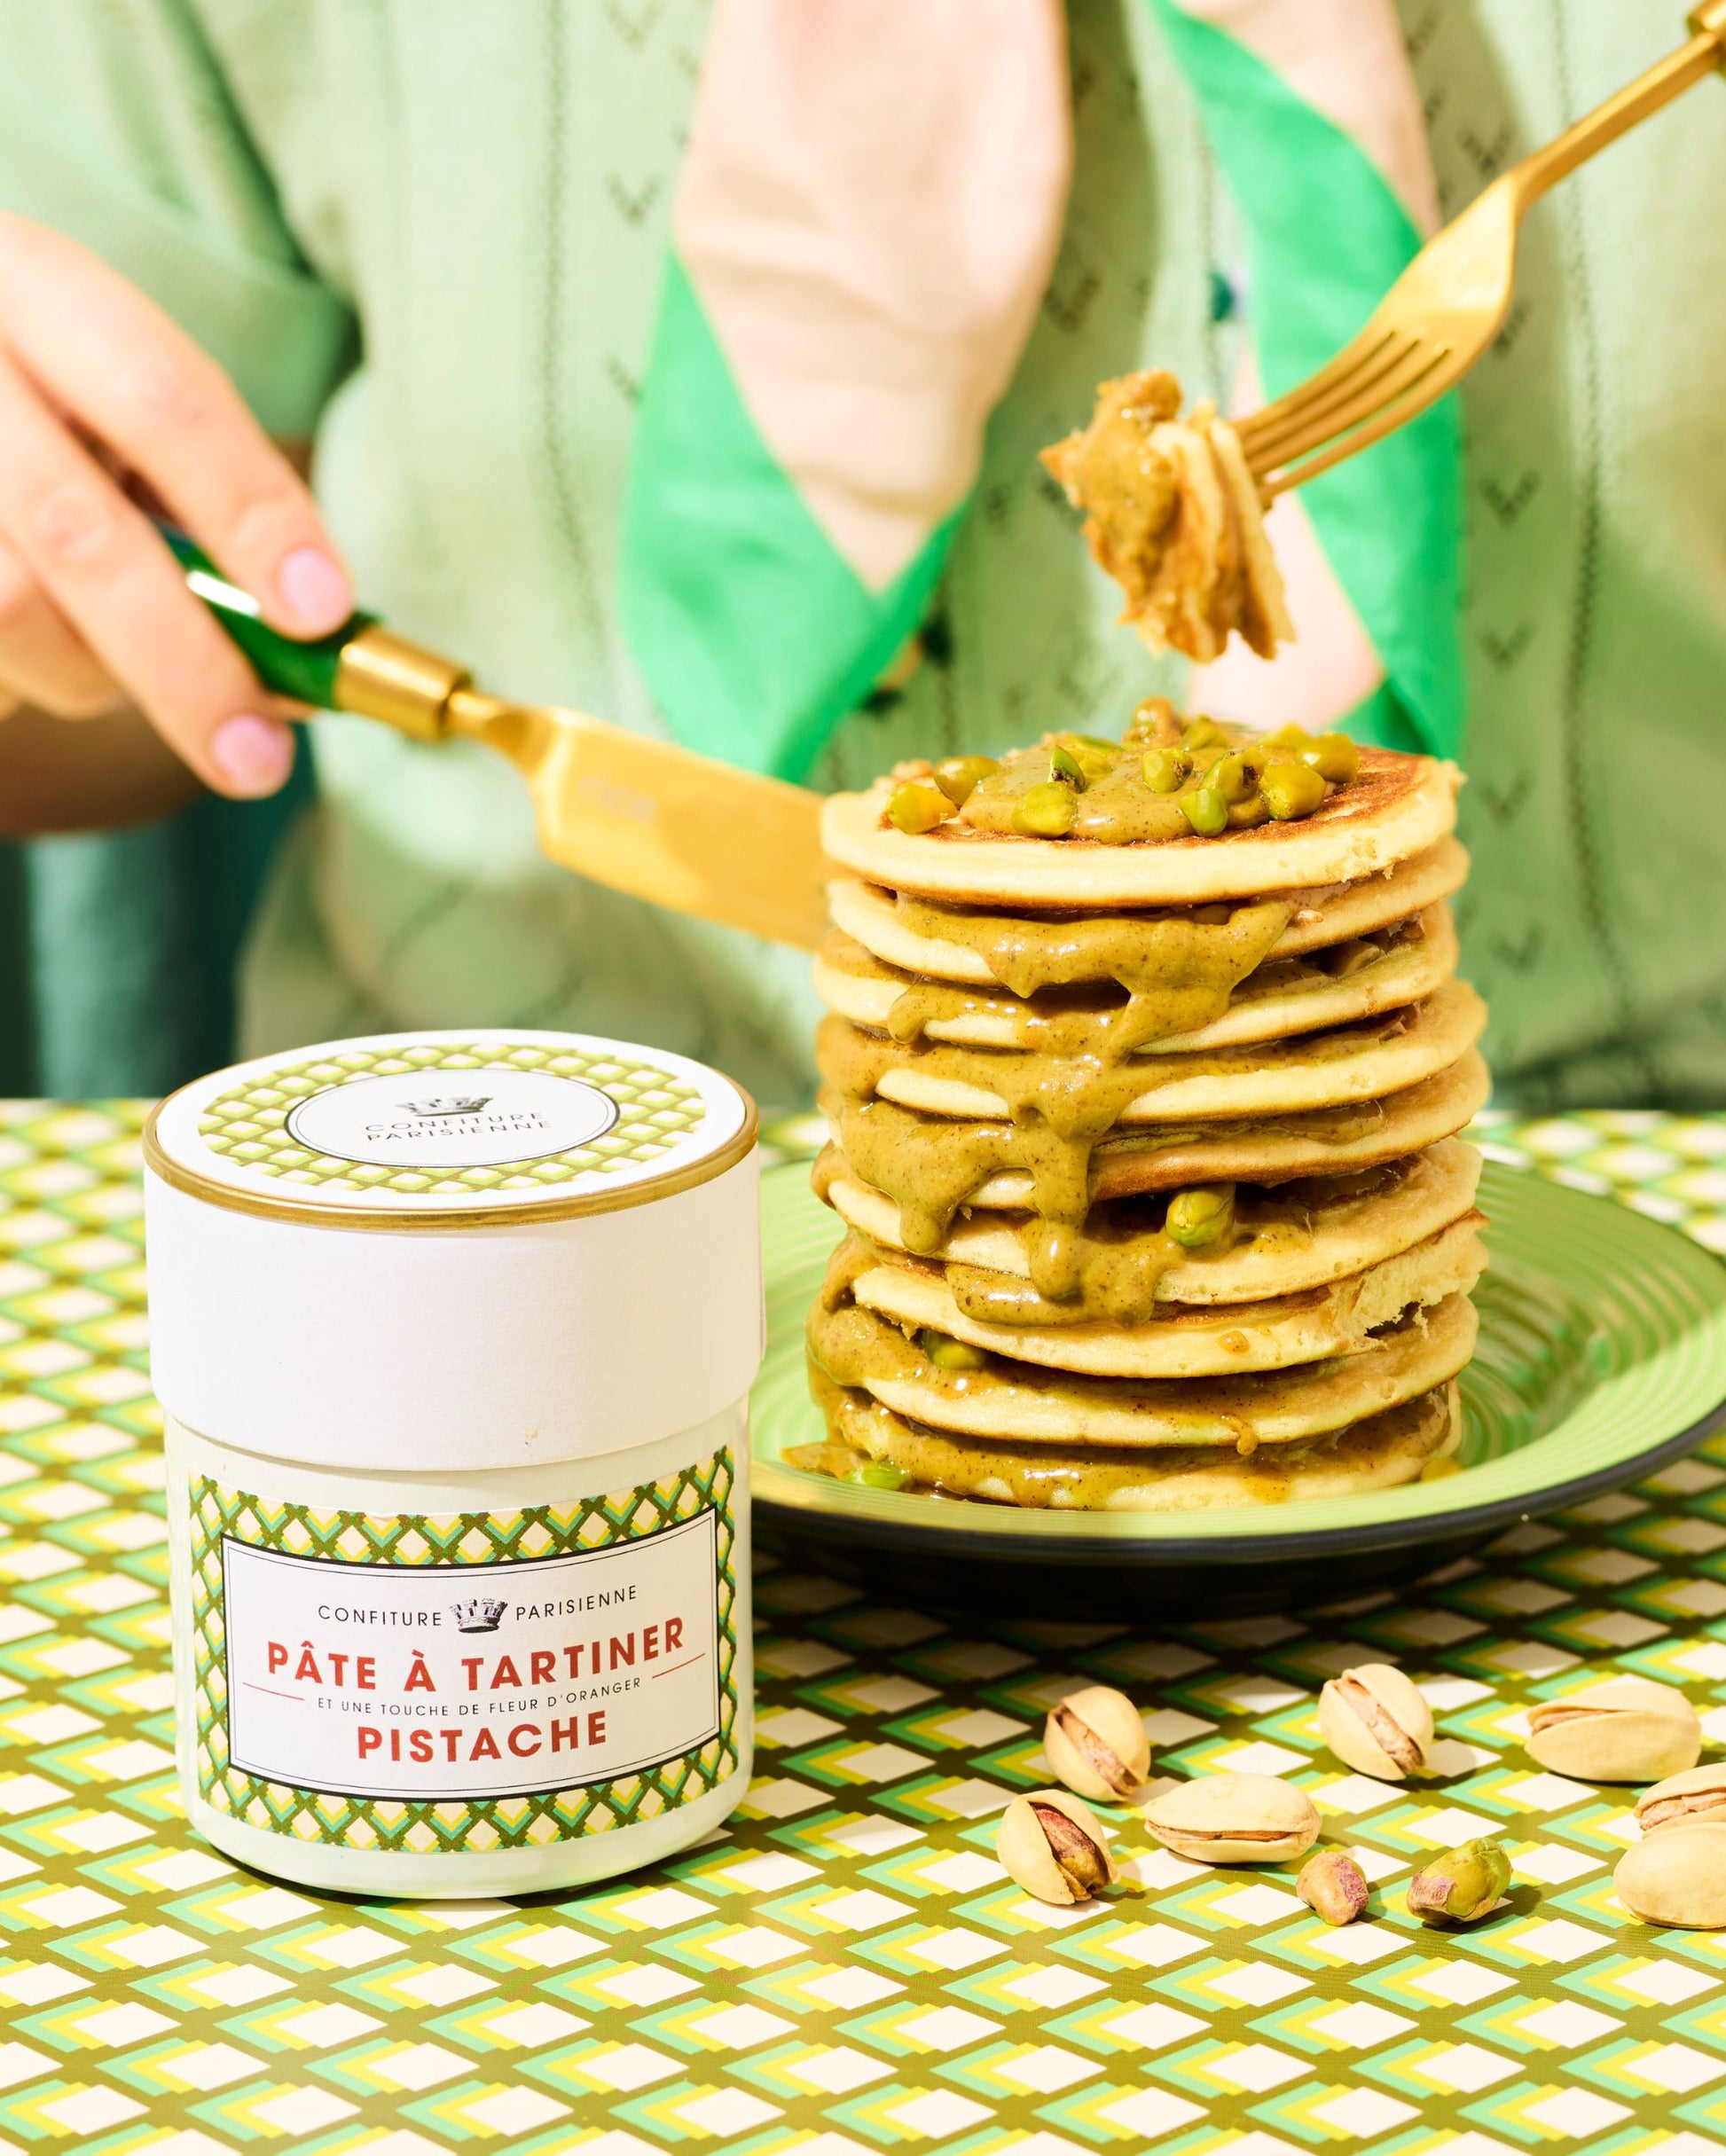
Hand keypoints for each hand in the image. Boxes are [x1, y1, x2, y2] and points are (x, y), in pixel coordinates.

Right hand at [0, 213, 352, 797]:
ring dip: (87, 677)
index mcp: (31, 284)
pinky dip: (16, 682)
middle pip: (80, 531)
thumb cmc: (33, 422)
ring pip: (10, 609)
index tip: (321, 614)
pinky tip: (26, 653)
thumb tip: (299, 681)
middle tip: (256, 762)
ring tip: (109, 671)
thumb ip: (203, 522)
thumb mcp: (110, 421)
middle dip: (185, 663)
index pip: (167, 398)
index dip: (252, 512)